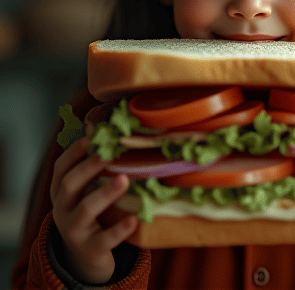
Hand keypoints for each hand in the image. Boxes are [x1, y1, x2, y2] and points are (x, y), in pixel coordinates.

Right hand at [50, 137, 137, 284]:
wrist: (86, 259)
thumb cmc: (92, 214)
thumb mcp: (86, 192)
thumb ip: (94, 169)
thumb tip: (109, 133)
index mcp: (62, 193)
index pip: (61, 169)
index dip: (73, 153)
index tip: (89, 138)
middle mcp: (63, 210)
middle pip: (69, 185)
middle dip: (88, 168)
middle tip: (108, 155)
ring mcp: (74, 231)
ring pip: (86, 209)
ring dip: (105, 193)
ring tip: (124, 179)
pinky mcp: (91, 249)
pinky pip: (105, 239)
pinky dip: (119, 230)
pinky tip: (134, 219)